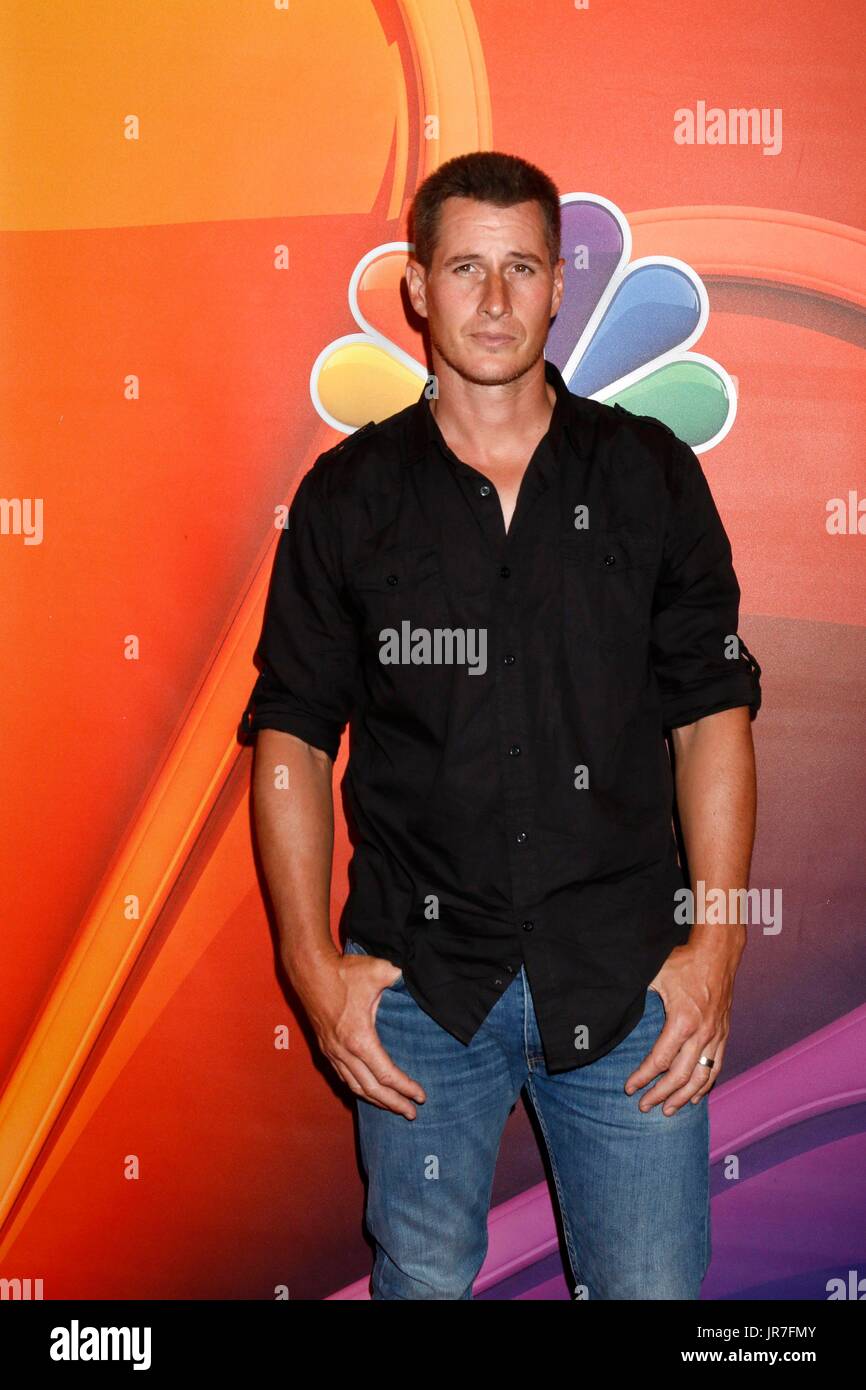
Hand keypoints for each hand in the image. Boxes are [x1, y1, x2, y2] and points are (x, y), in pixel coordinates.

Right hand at [294, 947, 426, 1119]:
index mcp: (359, 1039)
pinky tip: (367, 1092)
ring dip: (376, 1101)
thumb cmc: (343, 971)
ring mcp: (332, 1052)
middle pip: (371, 1089)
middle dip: (393, 1104)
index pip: (386, 1074)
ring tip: (393, 1107)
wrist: (309, 969)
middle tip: (412, 1114)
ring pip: (355, 1087)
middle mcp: (344, 1052)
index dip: (405, 1088)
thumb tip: (418, 980)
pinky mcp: (325, 1048)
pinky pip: (343, 1077)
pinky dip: (358, 1089)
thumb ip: (402, 978)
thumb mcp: (379, 970)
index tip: (421, 1096)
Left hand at [624, 943, 737, 1114]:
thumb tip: (615, 1007)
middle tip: (644, 1107)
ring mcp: (715, 1036)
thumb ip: (638, 996)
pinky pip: (716, 1066)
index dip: (643, 1077)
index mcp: (682, 1022)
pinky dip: (705, 1084)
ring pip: (701, 1077)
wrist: (717, 953)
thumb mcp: (655, 976)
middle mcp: (701, 1034)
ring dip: (683, 1097)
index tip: (629, 1088)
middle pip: (679, 1076)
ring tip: (669, 1110)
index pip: (659, 1060)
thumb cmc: (684, 962)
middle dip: (660, 1095)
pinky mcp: (723, 1033)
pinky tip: (695, 1096)